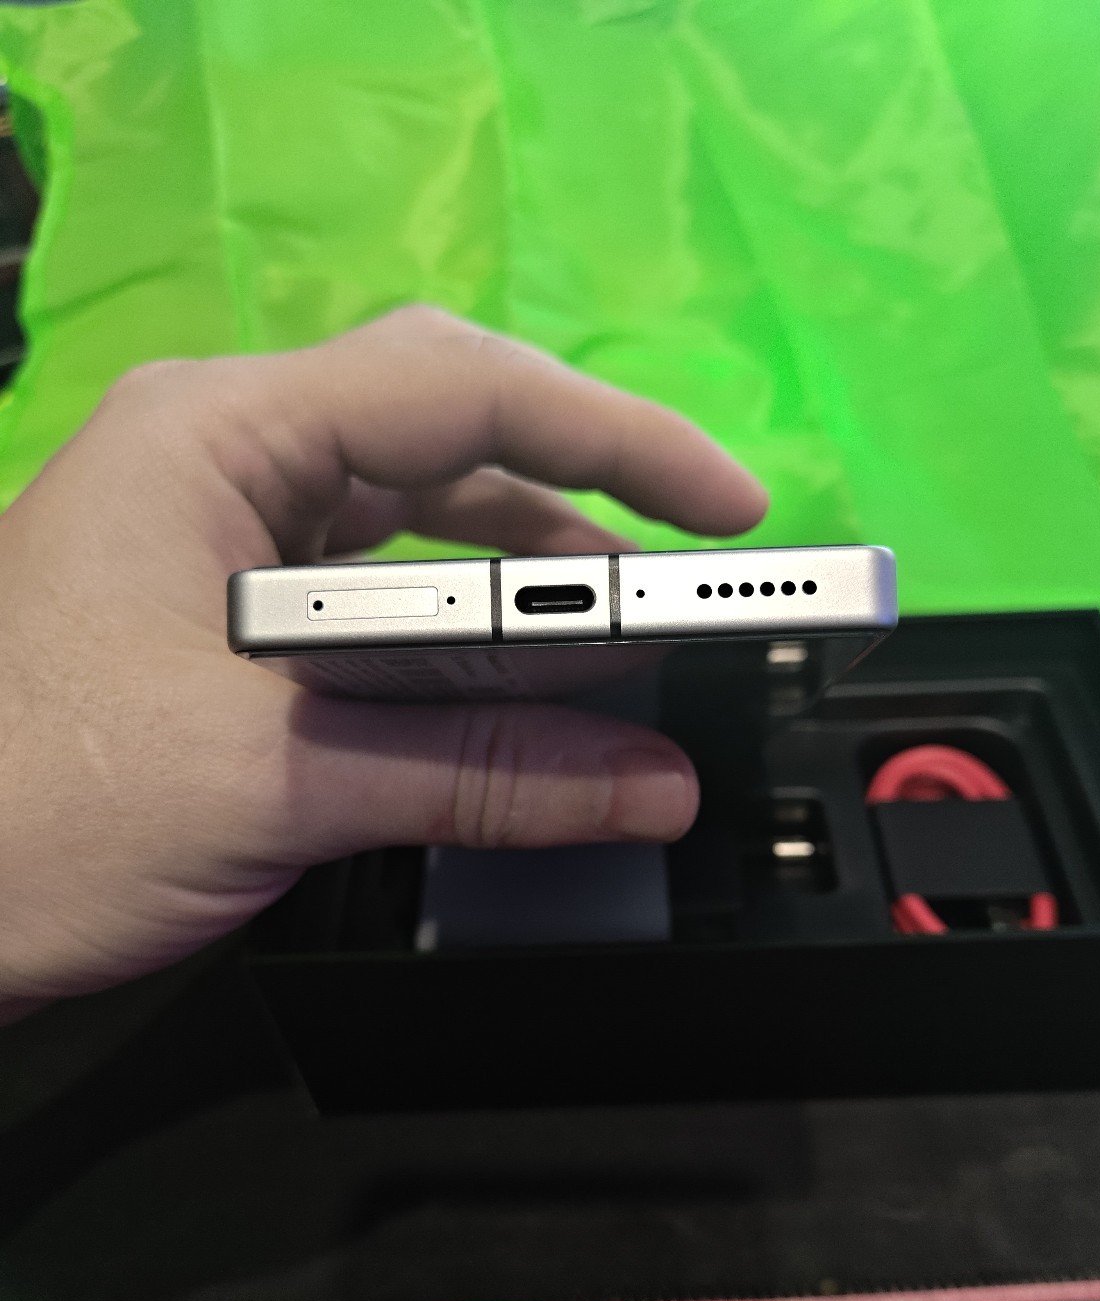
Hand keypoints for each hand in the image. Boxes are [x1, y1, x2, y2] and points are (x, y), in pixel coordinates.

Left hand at [0, 307, 765, 1020]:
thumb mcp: (281, 787)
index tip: (731, 509)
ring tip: (635, 633)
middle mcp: (224, 460)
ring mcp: (221, 538)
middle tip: (697, 560)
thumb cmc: (33, 815)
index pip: (459, 388)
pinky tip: (526, 689)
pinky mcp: (227, 617)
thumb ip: (484, 776)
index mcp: (218, 437)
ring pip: (417, 521)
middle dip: (583, 497)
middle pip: (447, 435)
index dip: (619, 440)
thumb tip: (656, 788)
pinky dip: (465, 642)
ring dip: (530, 579)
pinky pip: (379, 599)